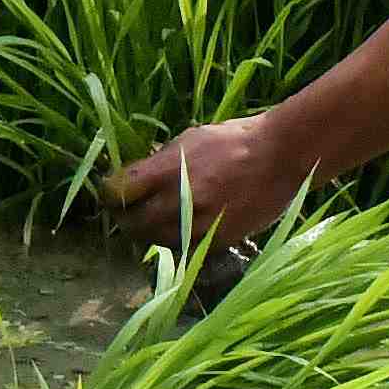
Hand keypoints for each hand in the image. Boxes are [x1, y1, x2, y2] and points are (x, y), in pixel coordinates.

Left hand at [99, 108, 319, 261]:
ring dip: (147, 234)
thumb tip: (136, 178)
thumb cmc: (234, 140)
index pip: (119, 190)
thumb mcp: (189, 139)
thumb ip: (160, 163)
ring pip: (156, 241)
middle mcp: (180, 200)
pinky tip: (178, 230)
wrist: (280, 157)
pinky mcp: (218, 241)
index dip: (108, 194)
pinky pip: (184, 249)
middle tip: (125, 213)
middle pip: (133, 223)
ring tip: (150, 223)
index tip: (108, 193)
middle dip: (124, 218)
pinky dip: (175, 242)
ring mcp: (199, 224)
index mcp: (169, 169)